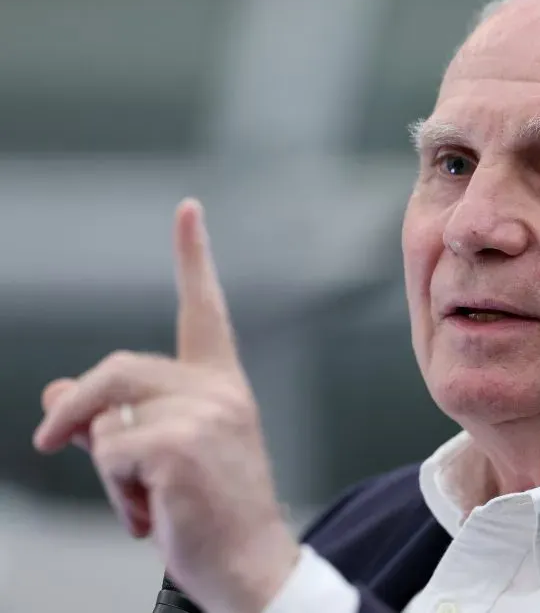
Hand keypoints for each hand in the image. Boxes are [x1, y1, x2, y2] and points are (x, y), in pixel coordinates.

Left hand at [33, 199, 300, 612]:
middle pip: (118, 368)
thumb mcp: (164, 459)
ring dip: (104, 467)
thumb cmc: (213, 512)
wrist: (251, 566)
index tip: (188, 211)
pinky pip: (108, 454)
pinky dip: (115, 494)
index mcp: (222, 386)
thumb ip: (115, 418)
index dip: (194, 257)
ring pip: (106, 418)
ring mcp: (204, 415)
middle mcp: (219, 391)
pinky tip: (152, 516)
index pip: (205, 311)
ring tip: (142, 500)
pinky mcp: (181, 447)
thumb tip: (54, 391)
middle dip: (74, 410)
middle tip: (49, 441)